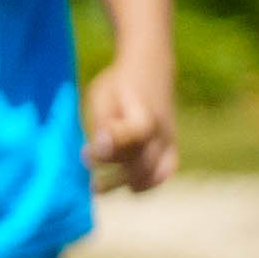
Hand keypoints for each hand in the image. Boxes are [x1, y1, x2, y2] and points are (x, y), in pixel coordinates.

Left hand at [88, 59, 178, 195]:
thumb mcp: (103, 95)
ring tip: (97, 186)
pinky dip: (145, 185)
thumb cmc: (118, 86)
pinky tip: (124, 186)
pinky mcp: (171, 147)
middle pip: (141, 163)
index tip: (87, 151)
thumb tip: (100, 148)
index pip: (136, 135)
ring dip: (123, 184)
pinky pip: (164, 173)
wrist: (150, 70)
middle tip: (87, 177)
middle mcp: (161, 131)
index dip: (112, 147)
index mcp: (144, 114)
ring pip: (152, 174)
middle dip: (111, 174)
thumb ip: (103, 122)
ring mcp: (169, 141)